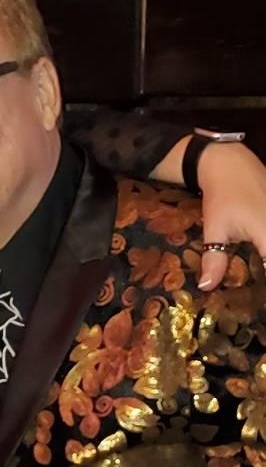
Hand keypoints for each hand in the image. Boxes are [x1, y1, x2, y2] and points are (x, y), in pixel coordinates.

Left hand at [195, 141, 265, 289]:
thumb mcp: (215, 229)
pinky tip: (259, 259)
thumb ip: (214, 259)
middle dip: (265, 275)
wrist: (232, 165)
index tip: (257, 301)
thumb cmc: (223, 197)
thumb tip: (206, 287)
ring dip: (264, 260)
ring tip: (255, 279)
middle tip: (256, 295)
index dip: (265, 286)